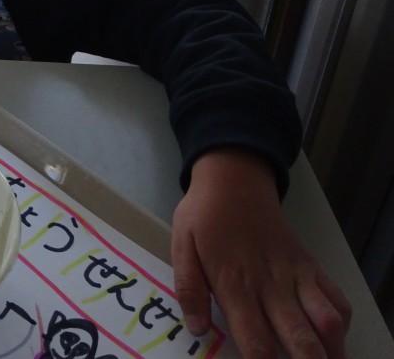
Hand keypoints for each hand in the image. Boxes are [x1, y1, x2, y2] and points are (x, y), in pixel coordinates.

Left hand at [172, 149, 350, 357]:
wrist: (235, 181)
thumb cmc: (204, 217)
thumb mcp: (182, 246)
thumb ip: (189, 288)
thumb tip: (196, 328)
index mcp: (235, 284)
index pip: (255, 338)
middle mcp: (270, 285)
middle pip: (299, 337)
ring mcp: (295, 276)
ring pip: (327, 321)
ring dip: (331, 349)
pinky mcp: (310, 266)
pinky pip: (336, 299)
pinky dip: (342, 323)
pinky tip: (333, 338)